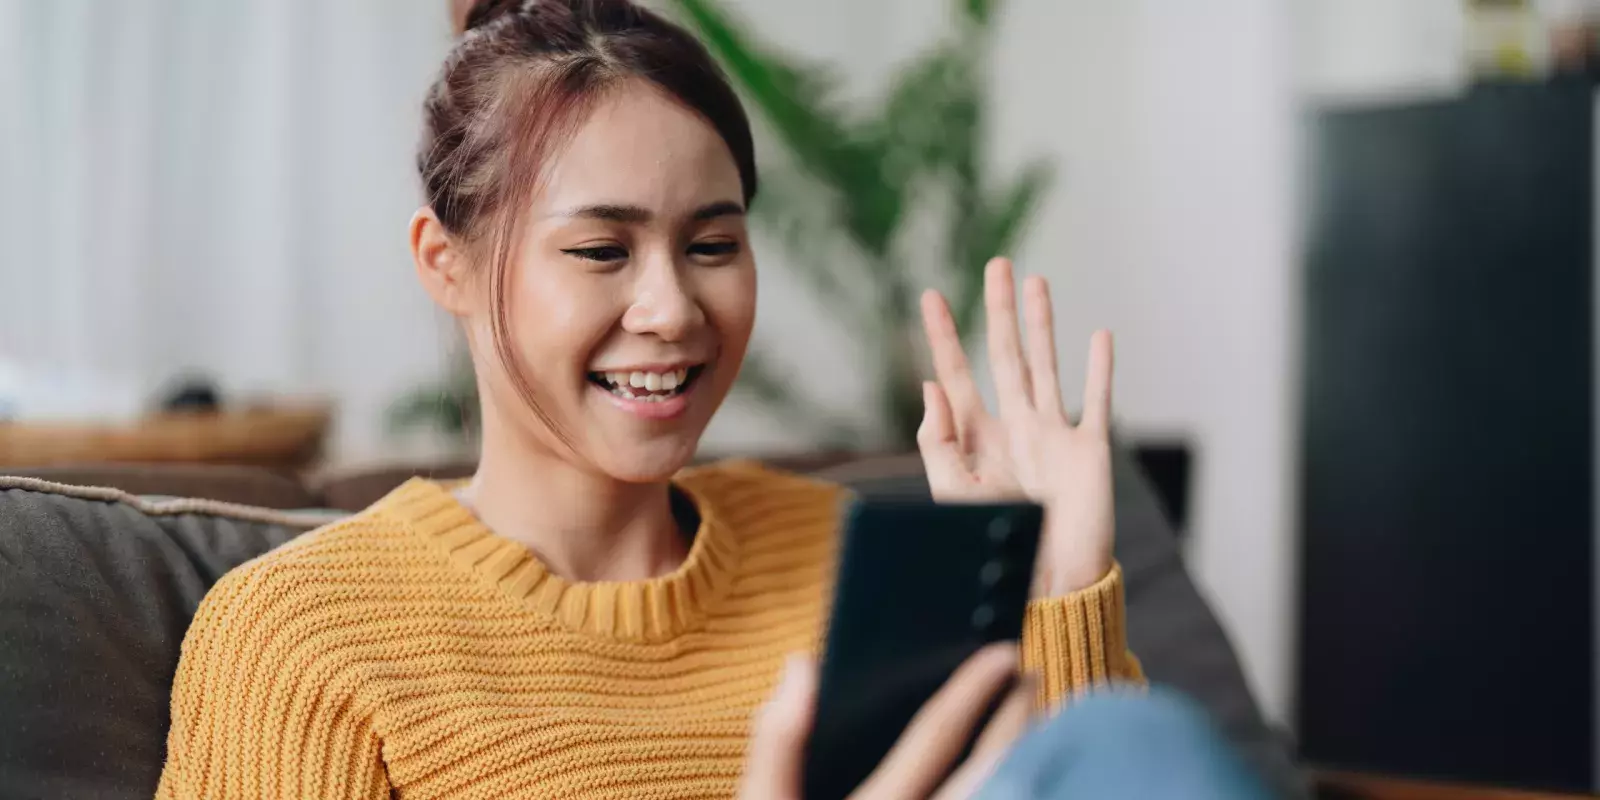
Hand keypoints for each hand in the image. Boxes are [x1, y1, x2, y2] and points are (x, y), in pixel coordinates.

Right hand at [738, 645, 1034, 799]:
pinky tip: (1017, 783)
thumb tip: (802, 666)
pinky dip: (1015, 795)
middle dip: (1019, 720)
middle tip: (1033, 678)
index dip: (972, 690)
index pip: (935, 738)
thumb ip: (777, 741)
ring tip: (1037, 728)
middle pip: (991, 769)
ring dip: (1028, 761)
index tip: (1003, 652)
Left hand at [918, 257, 1114, 596]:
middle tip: (996, 265)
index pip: (955, 376)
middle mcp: (1015, 428)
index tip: (929, 297)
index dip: (941, 337)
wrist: (1050, 584)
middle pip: (1004, 356)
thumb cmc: (999, 548)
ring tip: (1036, 282)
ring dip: (1042, 324)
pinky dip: (1099, 369)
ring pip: (1046, 365)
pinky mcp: (1088, 449)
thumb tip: (931, 387)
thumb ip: (938, 443)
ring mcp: (1053, 435)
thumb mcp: (955, 495)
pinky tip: (1099, 336)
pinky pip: (1095, 400)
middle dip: (998, 311)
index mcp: (978, 440)